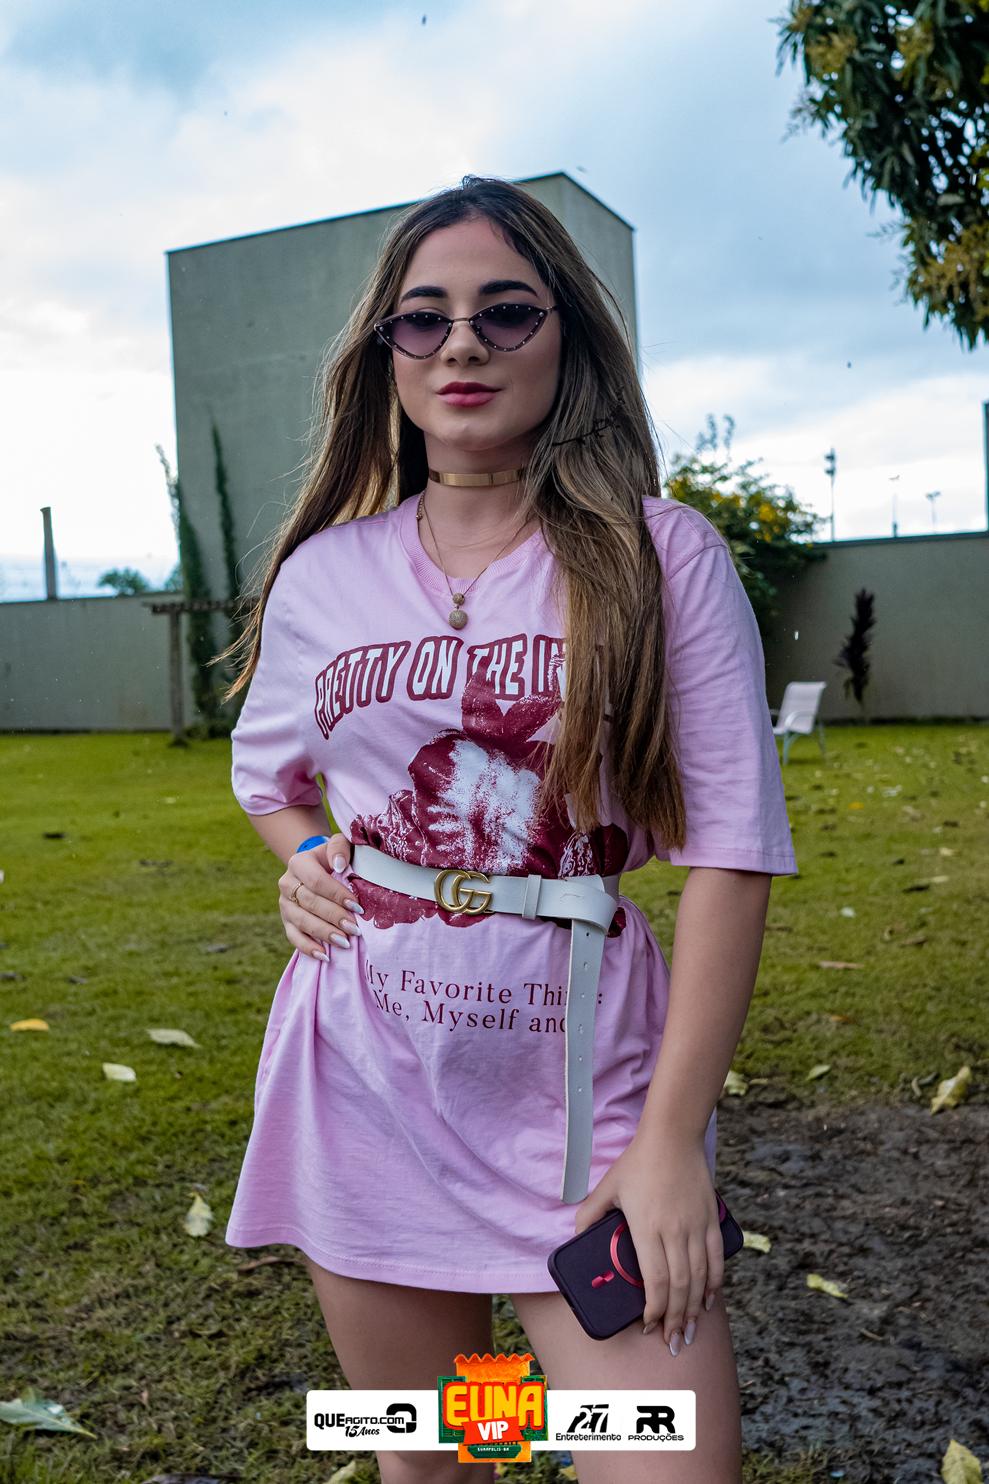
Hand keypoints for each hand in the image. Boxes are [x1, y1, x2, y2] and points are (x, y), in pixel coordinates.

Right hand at [278, 832, 363, 959]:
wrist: (319, 868)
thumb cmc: (336, 858)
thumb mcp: (340, 845)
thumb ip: (340, 848)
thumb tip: (339, 865)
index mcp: (299, 862)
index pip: (317, 881)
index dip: (337, 895)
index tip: (357, 907)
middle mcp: (287, 883)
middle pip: (310, 903)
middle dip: (334, 917)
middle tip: (355, 929)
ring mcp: (284, 904)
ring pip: (301, 921)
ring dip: (324, 933)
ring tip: (345, 942)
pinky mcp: (285, 921)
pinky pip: (293, 937)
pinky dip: (308, 948)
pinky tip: (325, 956)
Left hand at [573, 1130, 722, 1354]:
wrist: (672, 1137)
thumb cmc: (637, 1162)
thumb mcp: (608, 1187)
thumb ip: (590, 1214)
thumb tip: (575, 1236)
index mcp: (647, 1229)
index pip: (654, 1282)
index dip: (654, 1309)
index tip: (649, 1326)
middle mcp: (674, 1233)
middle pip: (678, 1287)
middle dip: (675, 1319)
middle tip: (672, 1341)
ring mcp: (695, 1227)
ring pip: (699, 1278)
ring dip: (694, 1309)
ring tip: (689, 1331)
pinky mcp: (711, 1219)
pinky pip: (715, 1259)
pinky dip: (714, 1283)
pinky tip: (708, 1300)